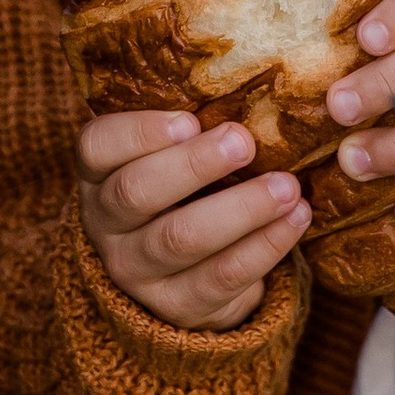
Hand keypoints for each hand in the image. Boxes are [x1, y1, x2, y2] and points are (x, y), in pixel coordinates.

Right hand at [76, 111, 307, 331]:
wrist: (180, 275)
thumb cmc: (183, 191)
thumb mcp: (169, 157)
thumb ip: (191, 128)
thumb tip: (252, 88)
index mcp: (99, 173)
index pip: (98, 146)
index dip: (139, 132)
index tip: (189, 119)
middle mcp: (106, 223)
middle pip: (137, 192)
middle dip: (194, 165)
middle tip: (244, 142)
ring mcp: (137, 270)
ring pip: (182, 238)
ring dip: (241, 209)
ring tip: (288, 186)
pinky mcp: (178, 306)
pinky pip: (222, 277)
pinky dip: (265, 246)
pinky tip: (297, 219)